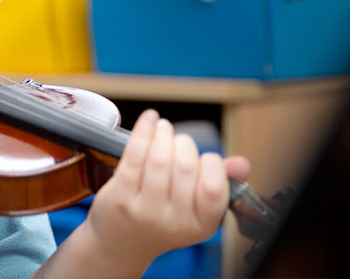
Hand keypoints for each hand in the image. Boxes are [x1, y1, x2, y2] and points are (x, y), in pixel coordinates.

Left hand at [85, 109, 250, 264]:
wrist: (122, 242)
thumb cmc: (162, 218)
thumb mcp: (195, 209)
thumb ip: (220, 183)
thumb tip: (242, 164)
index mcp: (201, 225)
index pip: (214, 187)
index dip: (210, 162)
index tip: (202, 156)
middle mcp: (174, 221)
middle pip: (185, 166)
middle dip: (183, 143)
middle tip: (178, 140)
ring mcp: (145, 210)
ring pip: (159, 159)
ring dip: (163, 134)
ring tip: (163, 127)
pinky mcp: (120, 196)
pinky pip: (134, 156)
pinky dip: (143, 132)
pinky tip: (149, 120)